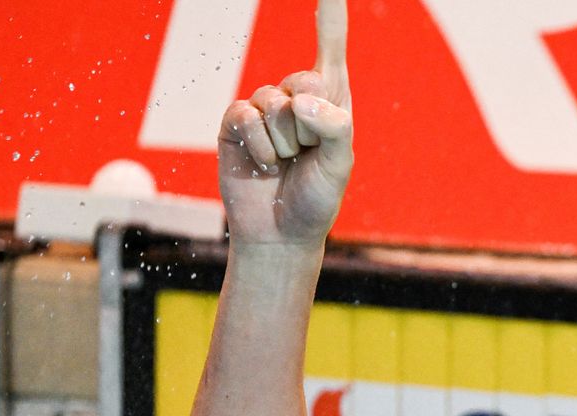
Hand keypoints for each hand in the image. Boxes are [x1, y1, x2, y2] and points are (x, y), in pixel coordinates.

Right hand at [217, 0, 352, 247]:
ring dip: (284, 143)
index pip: (331, 48)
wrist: (280, 234)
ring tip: (285, 163)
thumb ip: (334, 127)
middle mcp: (298, 98)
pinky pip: (246, 117)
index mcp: (332, 102)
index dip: (329, 15)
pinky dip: (259, 147)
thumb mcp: (340, 166)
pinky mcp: (235, 123)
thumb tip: (302, 101)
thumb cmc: (316, 198)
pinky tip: (263, 165)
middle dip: (309, 126)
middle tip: (307, 156)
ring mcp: (264, 109)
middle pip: (304, 82)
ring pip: (274, 104)